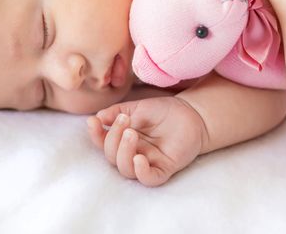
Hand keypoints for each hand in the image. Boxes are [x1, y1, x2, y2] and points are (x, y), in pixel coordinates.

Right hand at [87, 96, 206, 186]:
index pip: (103, 143)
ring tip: (131, 133)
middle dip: (113, 139)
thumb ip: (116, 112)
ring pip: (126, 169)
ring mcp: (148, 162)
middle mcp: (133, 153)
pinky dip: (141, 172)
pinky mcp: (164, 168)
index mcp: (123, 140)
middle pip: (112, 157)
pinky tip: (140, 158)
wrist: (191, 113)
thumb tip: (97, 117)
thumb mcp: (136, 107)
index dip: (96, 135)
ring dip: (124, 152)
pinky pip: (149, 178)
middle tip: (124, 120)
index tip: (94, 121)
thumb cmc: (163, 111)